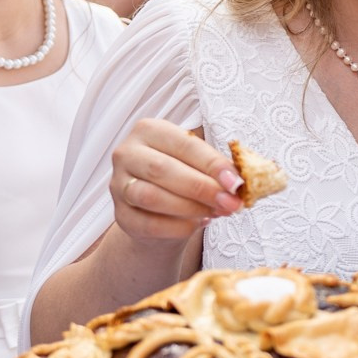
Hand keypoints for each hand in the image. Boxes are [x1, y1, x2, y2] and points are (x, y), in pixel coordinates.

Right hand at [111, 118, 241, 241]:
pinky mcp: (120, 215)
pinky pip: (147, 224)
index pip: (183, 144)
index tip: (236, 182)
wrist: (160, 209)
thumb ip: (216, 168)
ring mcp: (118, 185)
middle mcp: (127, 153)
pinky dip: (177, 227)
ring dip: (190, 207)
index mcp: (149, 130)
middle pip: (162, 170)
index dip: (212, 164)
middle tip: (231, 203)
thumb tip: (239, 184)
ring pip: (151, 196)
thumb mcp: (199, 164)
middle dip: (202, 188)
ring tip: (216, 213)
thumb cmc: (184, 177)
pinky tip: (197, 224)